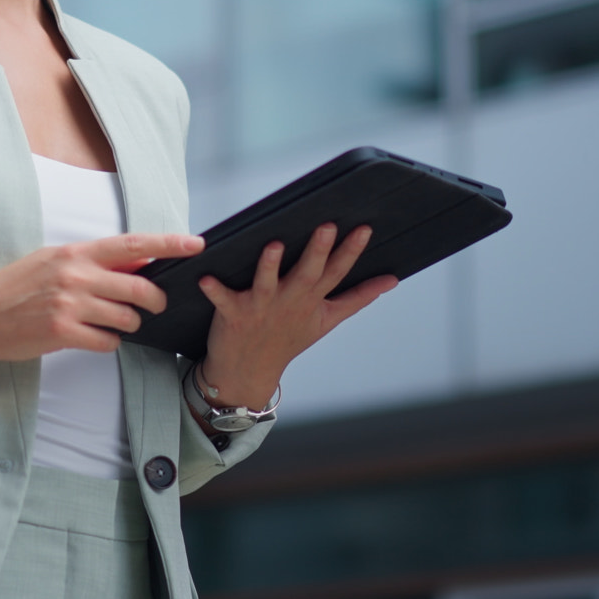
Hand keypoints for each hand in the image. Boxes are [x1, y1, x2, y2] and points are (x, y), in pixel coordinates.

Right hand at [0, 232, 201, 388]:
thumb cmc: (15, 287)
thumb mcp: (53, 261)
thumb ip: (93, 262)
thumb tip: (136, 261)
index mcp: (76, 252)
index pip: (133, 244)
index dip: (169, 244)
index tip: (195, 244)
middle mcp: (75, 274)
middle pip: (139, 286)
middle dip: (155, 300)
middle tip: (154, 306)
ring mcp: (69, 303)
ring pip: (126, 317)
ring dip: (128, 325)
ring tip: (113, 324)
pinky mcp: (61, 331)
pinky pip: (106, 341)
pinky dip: (107, 343)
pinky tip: (93, 339)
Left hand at [193, 222, 398, 409]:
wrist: (247, 372)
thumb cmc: (288, 337)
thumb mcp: (327, 319)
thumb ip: (359, 297)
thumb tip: (393, 279)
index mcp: (312, 299)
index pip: (337, 272)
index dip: (351, 251)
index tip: (364, 228)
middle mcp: (290, 301)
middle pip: (307, 273)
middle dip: (317, 251)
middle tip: (326, 226)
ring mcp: (262, 307)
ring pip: (267, 283)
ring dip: (269, 266)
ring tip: (273, 246)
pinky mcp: (233, 313)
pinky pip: (222, 299)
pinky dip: (215, 290)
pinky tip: (206, 278)